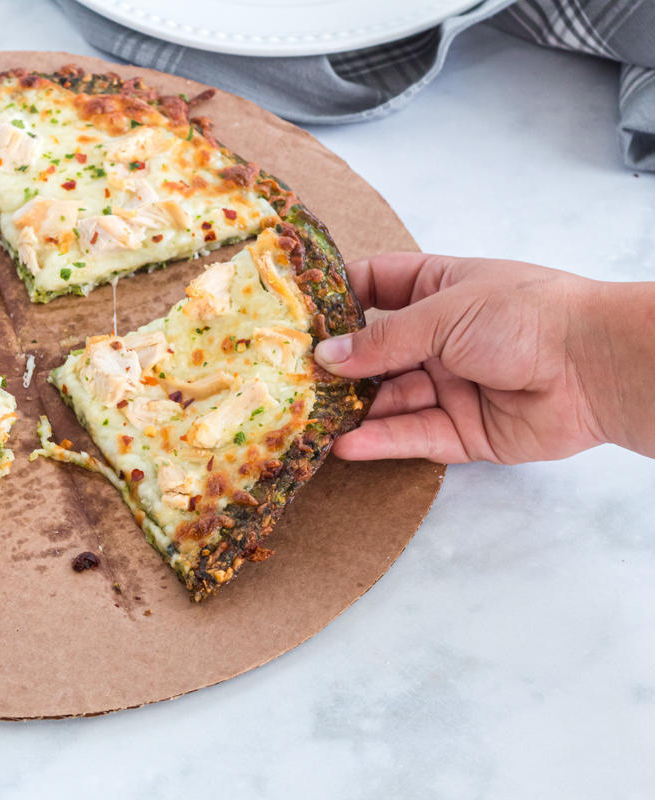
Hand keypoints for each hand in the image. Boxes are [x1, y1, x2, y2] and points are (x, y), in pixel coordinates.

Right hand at [314, 253, 654, 463]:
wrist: (596, 367)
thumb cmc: (528, 315)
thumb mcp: (445, 312)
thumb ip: (382, 339)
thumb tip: (326, 356)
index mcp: (440, 289)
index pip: (377, 286)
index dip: (337, 297)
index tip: (294, 313)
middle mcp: (442, 337)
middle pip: (376, 351)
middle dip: (337, 364)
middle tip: (289, 377)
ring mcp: (451, 384)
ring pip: (390, 398)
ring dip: (353, 408)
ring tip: (308, 416)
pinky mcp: (464, 431)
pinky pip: (413, 435)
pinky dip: (381, 440)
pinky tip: (346, 443)